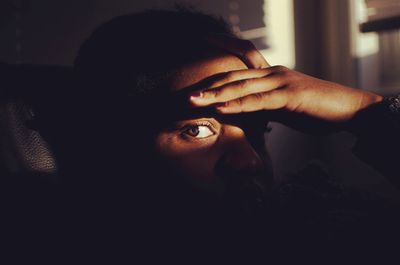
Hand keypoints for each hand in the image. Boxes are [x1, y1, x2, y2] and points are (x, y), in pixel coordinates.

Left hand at [188, 65, 382, 131]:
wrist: (348, 109)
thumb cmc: (315, 108)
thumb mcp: (283, 106)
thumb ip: (264, 106)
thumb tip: (247, 112)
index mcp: (271, 73)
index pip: (240, 61)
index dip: (220, 55)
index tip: (200, 51)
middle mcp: (273, 73)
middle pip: (233, 76)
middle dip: (207, 85)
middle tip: (185, 93)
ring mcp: (281, 81)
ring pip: (242, 86)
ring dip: (215, 94)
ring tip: (193, 101)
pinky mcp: (289, 95)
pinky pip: (259, 101)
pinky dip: (238, 105)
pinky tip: (221, 108)